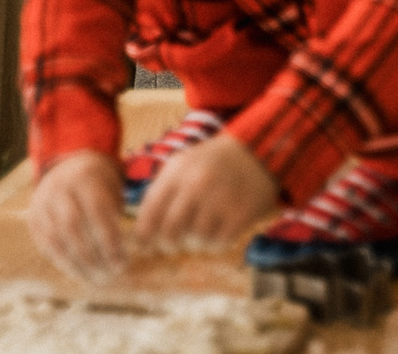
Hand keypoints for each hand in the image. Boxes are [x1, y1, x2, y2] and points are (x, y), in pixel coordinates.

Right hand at [28, 149, 129, 282]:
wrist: (66, 165)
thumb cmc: (99, 182)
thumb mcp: (111, 186)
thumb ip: (115, 213)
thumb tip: (124, 252)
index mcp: (85, 177)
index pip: (98, 212)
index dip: (110, 240)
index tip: (123, 262)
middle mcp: (59, 189)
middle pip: (73, 227)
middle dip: (92, 256)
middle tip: (110, 276)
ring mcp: (42, 204)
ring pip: (56, 239)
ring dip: (76, 264)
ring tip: (95, 280)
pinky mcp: (33, 218)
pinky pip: (46, 245)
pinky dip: (62, 262)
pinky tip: (79, 273)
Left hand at [131, 132, 277, 257]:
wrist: (257, 151)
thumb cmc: (212, 163)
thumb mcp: (182, 165)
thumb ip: (160, 193)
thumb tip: (141, 236)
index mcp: (177, 171)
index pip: (149, 213)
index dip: (144, 236)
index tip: (145, 245)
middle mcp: (197, 184)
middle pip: (170, 233)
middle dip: (168, 245)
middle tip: (173, 245)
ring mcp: (221, 198)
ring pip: (195, 241)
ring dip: (195, 243)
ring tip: (201, 232)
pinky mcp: (242, 212)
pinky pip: (219, 243)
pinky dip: (216, 244)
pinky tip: (219, 232)